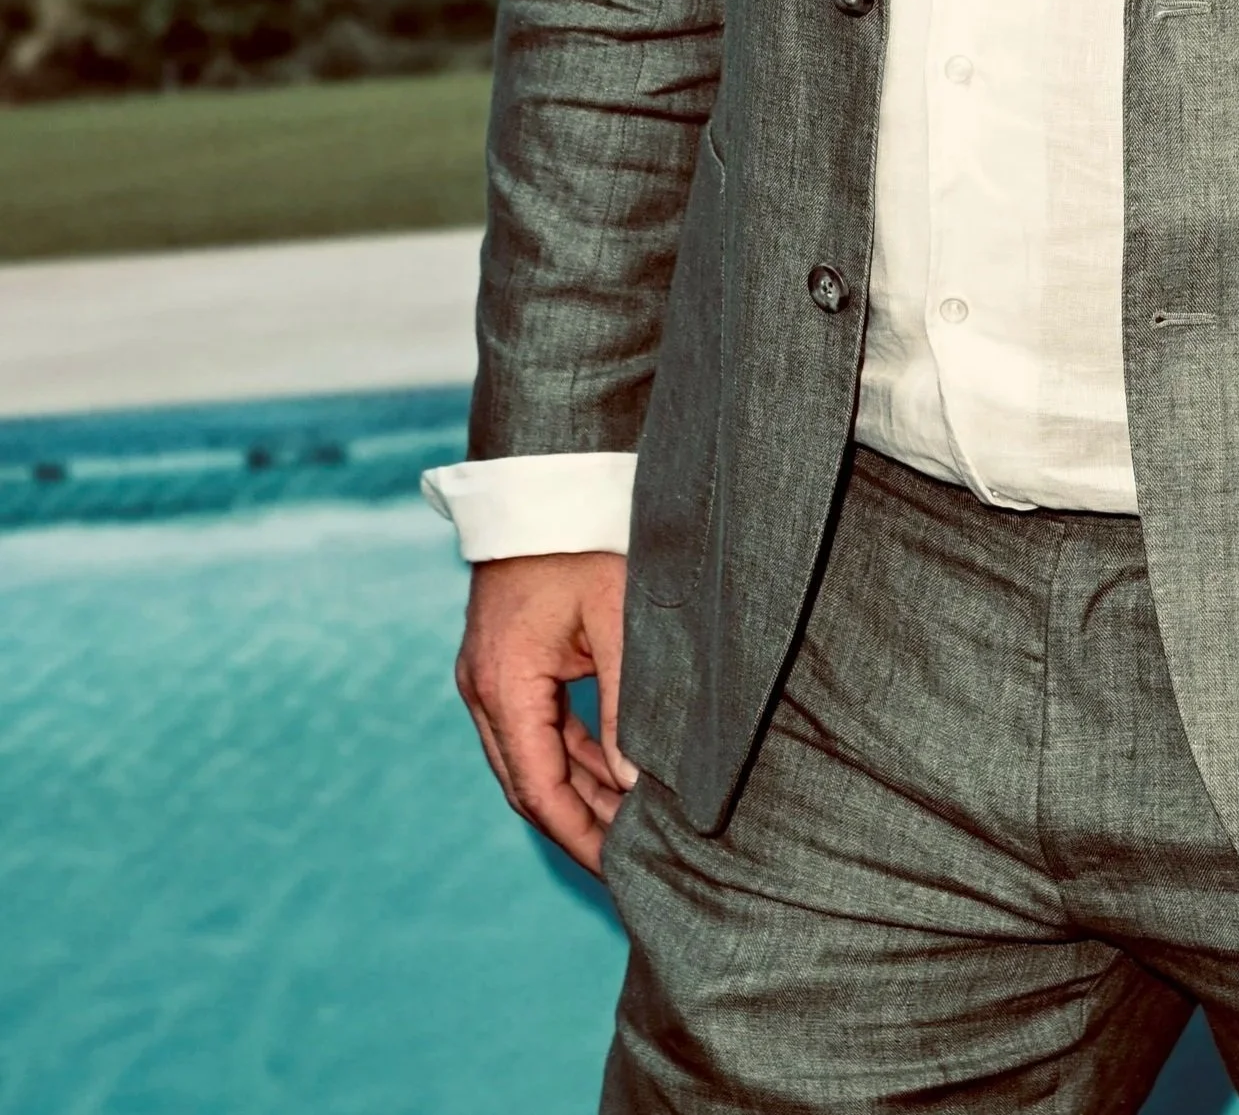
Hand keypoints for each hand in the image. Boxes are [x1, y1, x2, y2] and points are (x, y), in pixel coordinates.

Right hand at [454, 551, 637, 873]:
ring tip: (628, 829)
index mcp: (505, 684)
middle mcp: (484, 690)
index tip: (618, 870)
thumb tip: (636, 783)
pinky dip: (569, 757)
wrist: (543, 486)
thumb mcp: (616, 619)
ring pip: (529, 760)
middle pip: (528, 784)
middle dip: (579, 826)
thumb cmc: (583, 542)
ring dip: (575, 794)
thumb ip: (624, 706)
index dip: (579, 835)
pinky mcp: (504, 664)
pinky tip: (607, 779)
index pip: (539, 789)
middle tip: (630, 864)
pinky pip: (533, 728)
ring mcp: (488, 678)